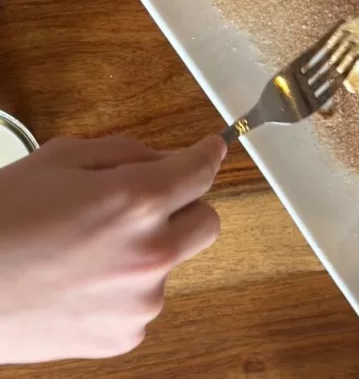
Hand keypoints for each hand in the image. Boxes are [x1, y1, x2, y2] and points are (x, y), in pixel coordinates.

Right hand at [0, 135, 225, 363]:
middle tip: (145, 205)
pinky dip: (123, 290)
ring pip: (173, 264)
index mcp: (138, 201)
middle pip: (207, 221)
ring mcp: (141, 300)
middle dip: (185, 208)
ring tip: (87, 252)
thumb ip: (127, 154)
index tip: (209, 152)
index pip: (201, 171)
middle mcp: (151, 252)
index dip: (206, 156)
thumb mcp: (60, 160)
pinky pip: (143, 302)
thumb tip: (169, 159)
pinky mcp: (123, 335)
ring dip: (148, 252)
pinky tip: (79, 284)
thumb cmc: (0, 218)